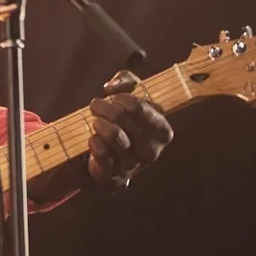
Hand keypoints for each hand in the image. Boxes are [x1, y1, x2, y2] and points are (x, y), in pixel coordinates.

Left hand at [86, 69, 172, 189]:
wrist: (115, 162)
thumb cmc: (126, 125)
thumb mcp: (132, 98)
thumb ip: (127, 81)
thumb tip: (111, 86)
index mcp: (162, 130)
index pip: (138, 106)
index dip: (121, 97)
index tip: (114, 97)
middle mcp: (151, 149)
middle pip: (121, 116)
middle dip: (104, 107)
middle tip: (96, 105)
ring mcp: (133, 163)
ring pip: (113, 134)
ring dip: (99, 123)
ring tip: (97, 122)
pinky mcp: (114, 174)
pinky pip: (101, 152)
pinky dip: (94, 141)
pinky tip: (94, 138)